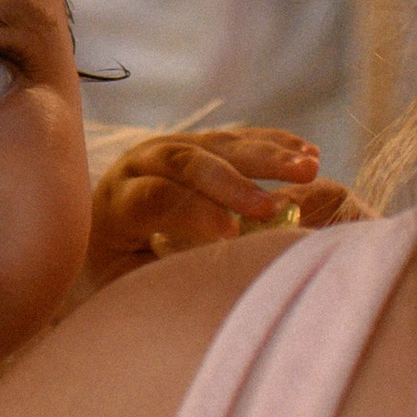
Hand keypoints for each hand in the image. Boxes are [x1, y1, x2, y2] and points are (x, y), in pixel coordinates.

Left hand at [80, 126, 361, 295]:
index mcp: (118, 200)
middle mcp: (141, 163)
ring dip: (268, 155)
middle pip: (187, 162)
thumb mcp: (129, 279)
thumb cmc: (122, 269)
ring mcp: (173, 146)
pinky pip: (241, 137)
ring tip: (308, 168)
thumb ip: (164, 272)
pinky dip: (276, 144)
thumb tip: (211, 269)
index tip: (232, 233)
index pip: (155, 198)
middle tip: (273, 206)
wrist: (107, 232)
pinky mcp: (201, 141)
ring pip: (221, 143)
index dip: (194, 212)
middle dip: (234, 181)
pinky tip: (308, 153)